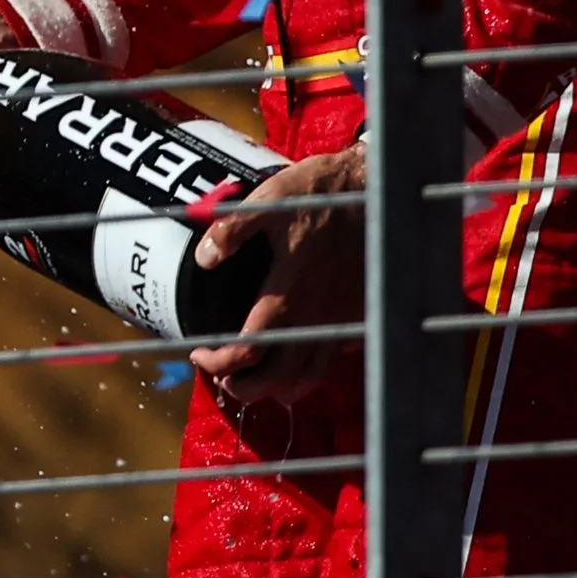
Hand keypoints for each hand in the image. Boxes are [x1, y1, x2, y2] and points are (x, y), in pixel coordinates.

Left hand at [184, 143, 364, 402]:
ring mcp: (344, 318)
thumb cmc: (319, 193)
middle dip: (248, 387)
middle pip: (281, 377)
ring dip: (282, 386)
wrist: (376, 190)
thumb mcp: (266, 200)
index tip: (200, 355)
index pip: (250, 350)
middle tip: (225, 382)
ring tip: (260, 383)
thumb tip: (204, 259)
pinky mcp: (362, 312)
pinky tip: (300, 359)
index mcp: (289, 293)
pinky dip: (313, 370)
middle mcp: (319, 315)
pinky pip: (337, 356)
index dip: (220, 362)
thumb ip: (231, 230)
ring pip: (313, 374)